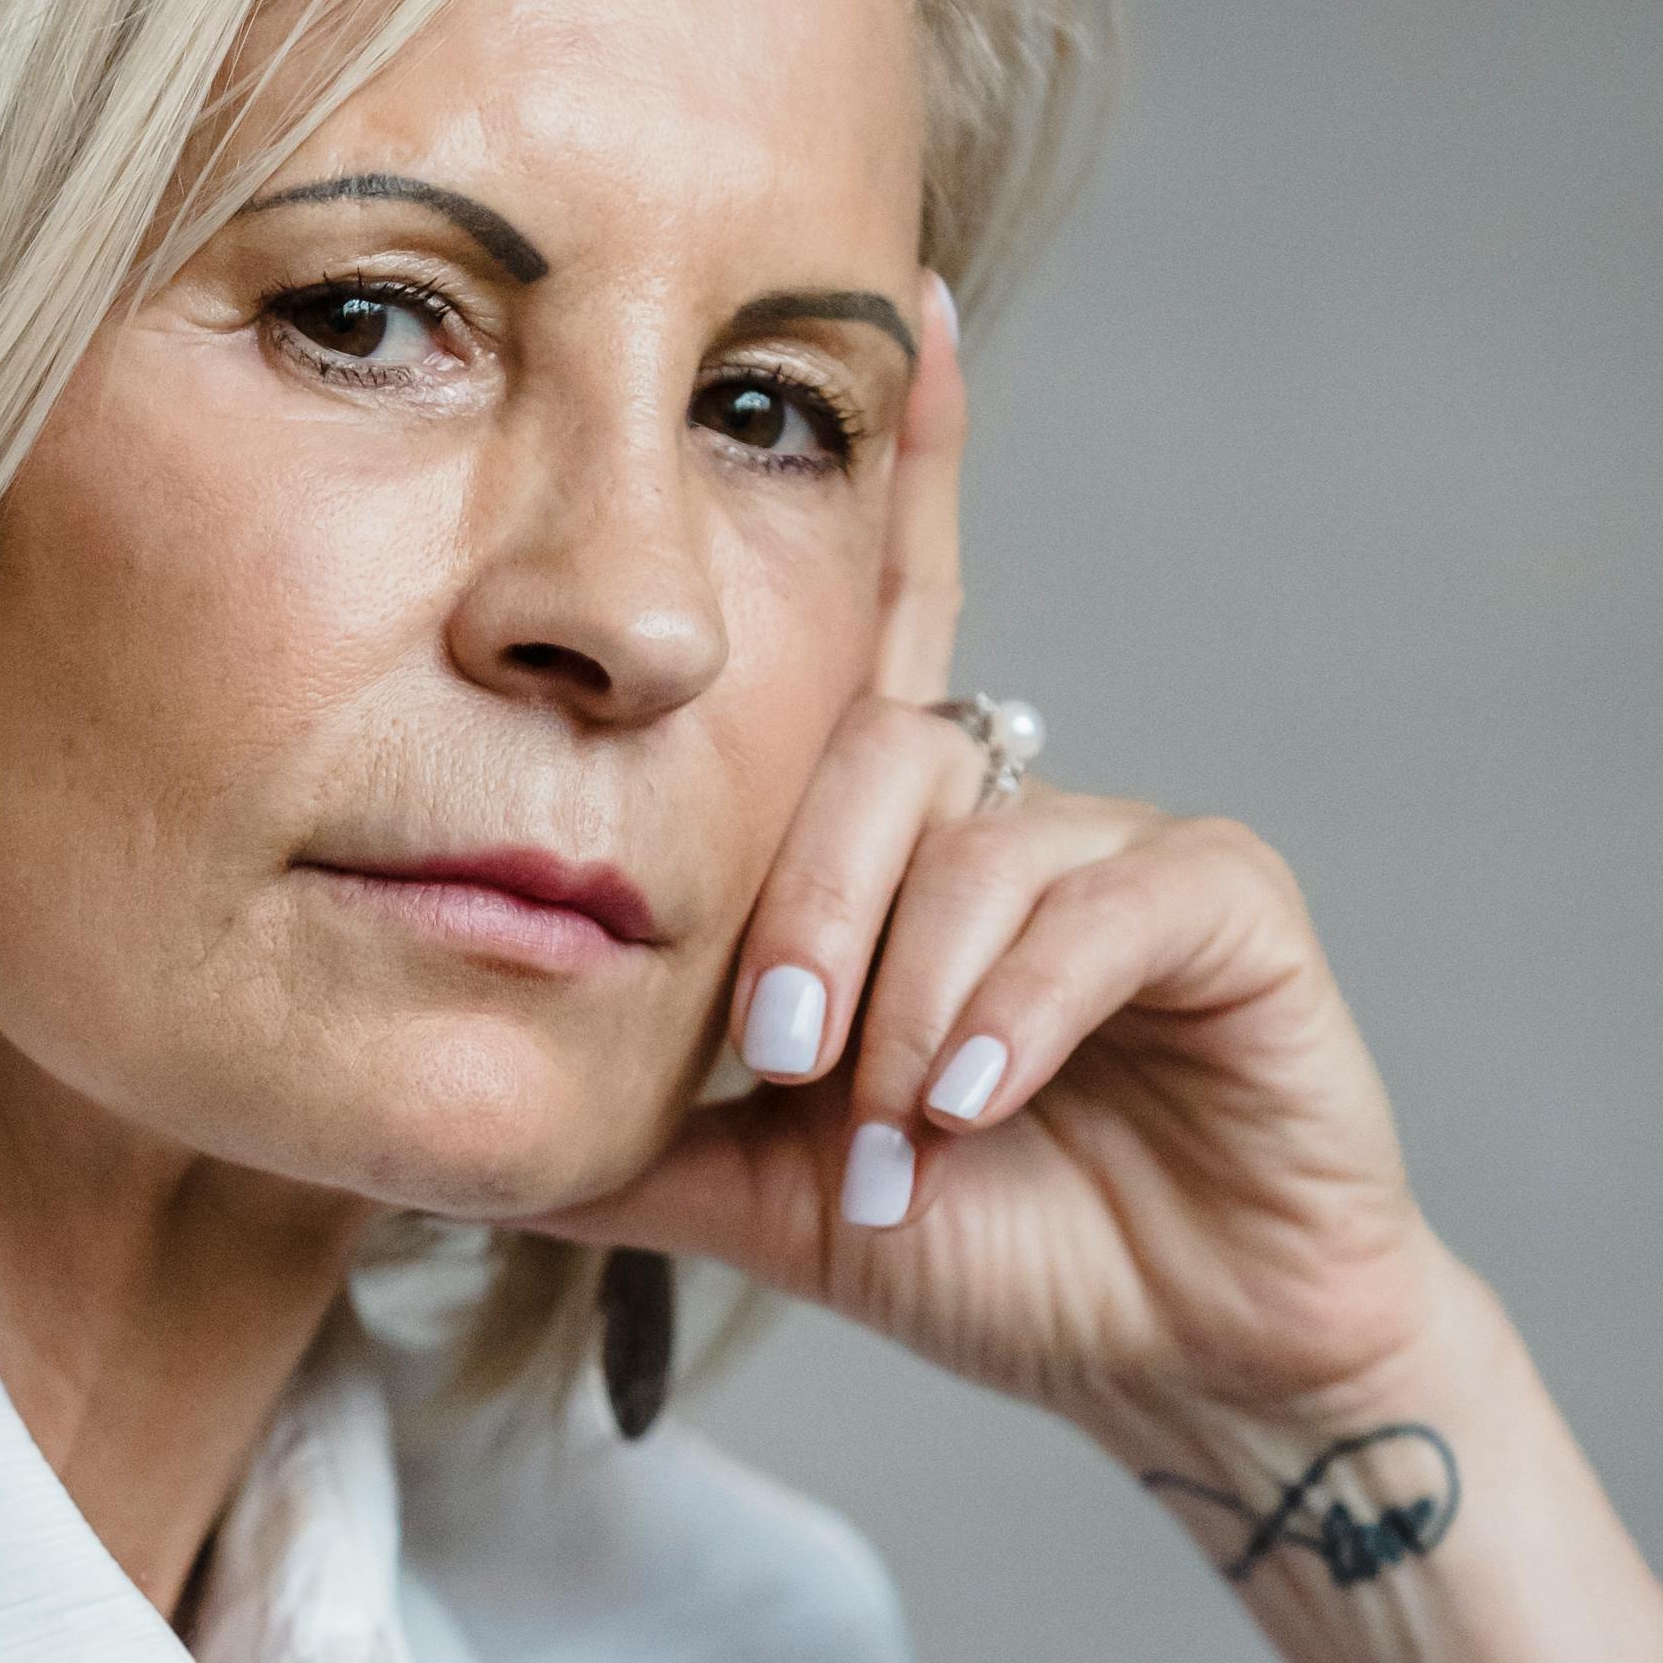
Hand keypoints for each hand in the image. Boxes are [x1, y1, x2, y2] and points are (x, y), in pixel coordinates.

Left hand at [543, 294, 1443, 1439]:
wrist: (1172, 1360)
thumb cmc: (983, 1251)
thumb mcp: (753, 1188)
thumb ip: (620, 1132)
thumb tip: (432, 1121)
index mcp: (902, 851)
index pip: (873, 635)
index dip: (896, 469)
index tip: (897, 302)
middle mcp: (1009, 814)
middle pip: (867, 759)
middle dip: (804, 913)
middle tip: (775, 1066)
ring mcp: (1127, 848)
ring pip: (969, 839)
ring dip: (906, 1000)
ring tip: (894, 1135)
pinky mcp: (1230, 907)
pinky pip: (1101, 896)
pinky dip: (1016, 1002)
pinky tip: (974, 1103)